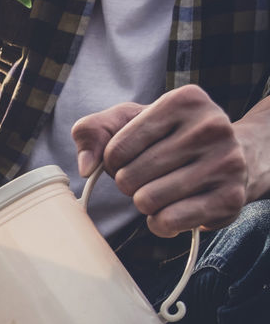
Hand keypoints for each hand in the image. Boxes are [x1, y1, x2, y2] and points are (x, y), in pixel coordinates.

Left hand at [71, 85, 250, 236]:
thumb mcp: (130, 121)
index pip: (116, 150)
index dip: (113, 163)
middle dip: (130, 183)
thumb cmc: (171, 138)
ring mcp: (225, 163)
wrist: (238, 156)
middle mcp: (211, 127)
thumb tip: (85, 167)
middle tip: (151, 176)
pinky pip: (168, 222)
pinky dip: (160, 223)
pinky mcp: (229, 198)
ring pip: (146, 201)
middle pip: (129, 178)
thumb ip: (93, 131)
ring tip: (164, 189)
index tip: (132, 158)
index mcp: (184, 101)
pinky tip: (175, 208)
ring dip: (145, 203)